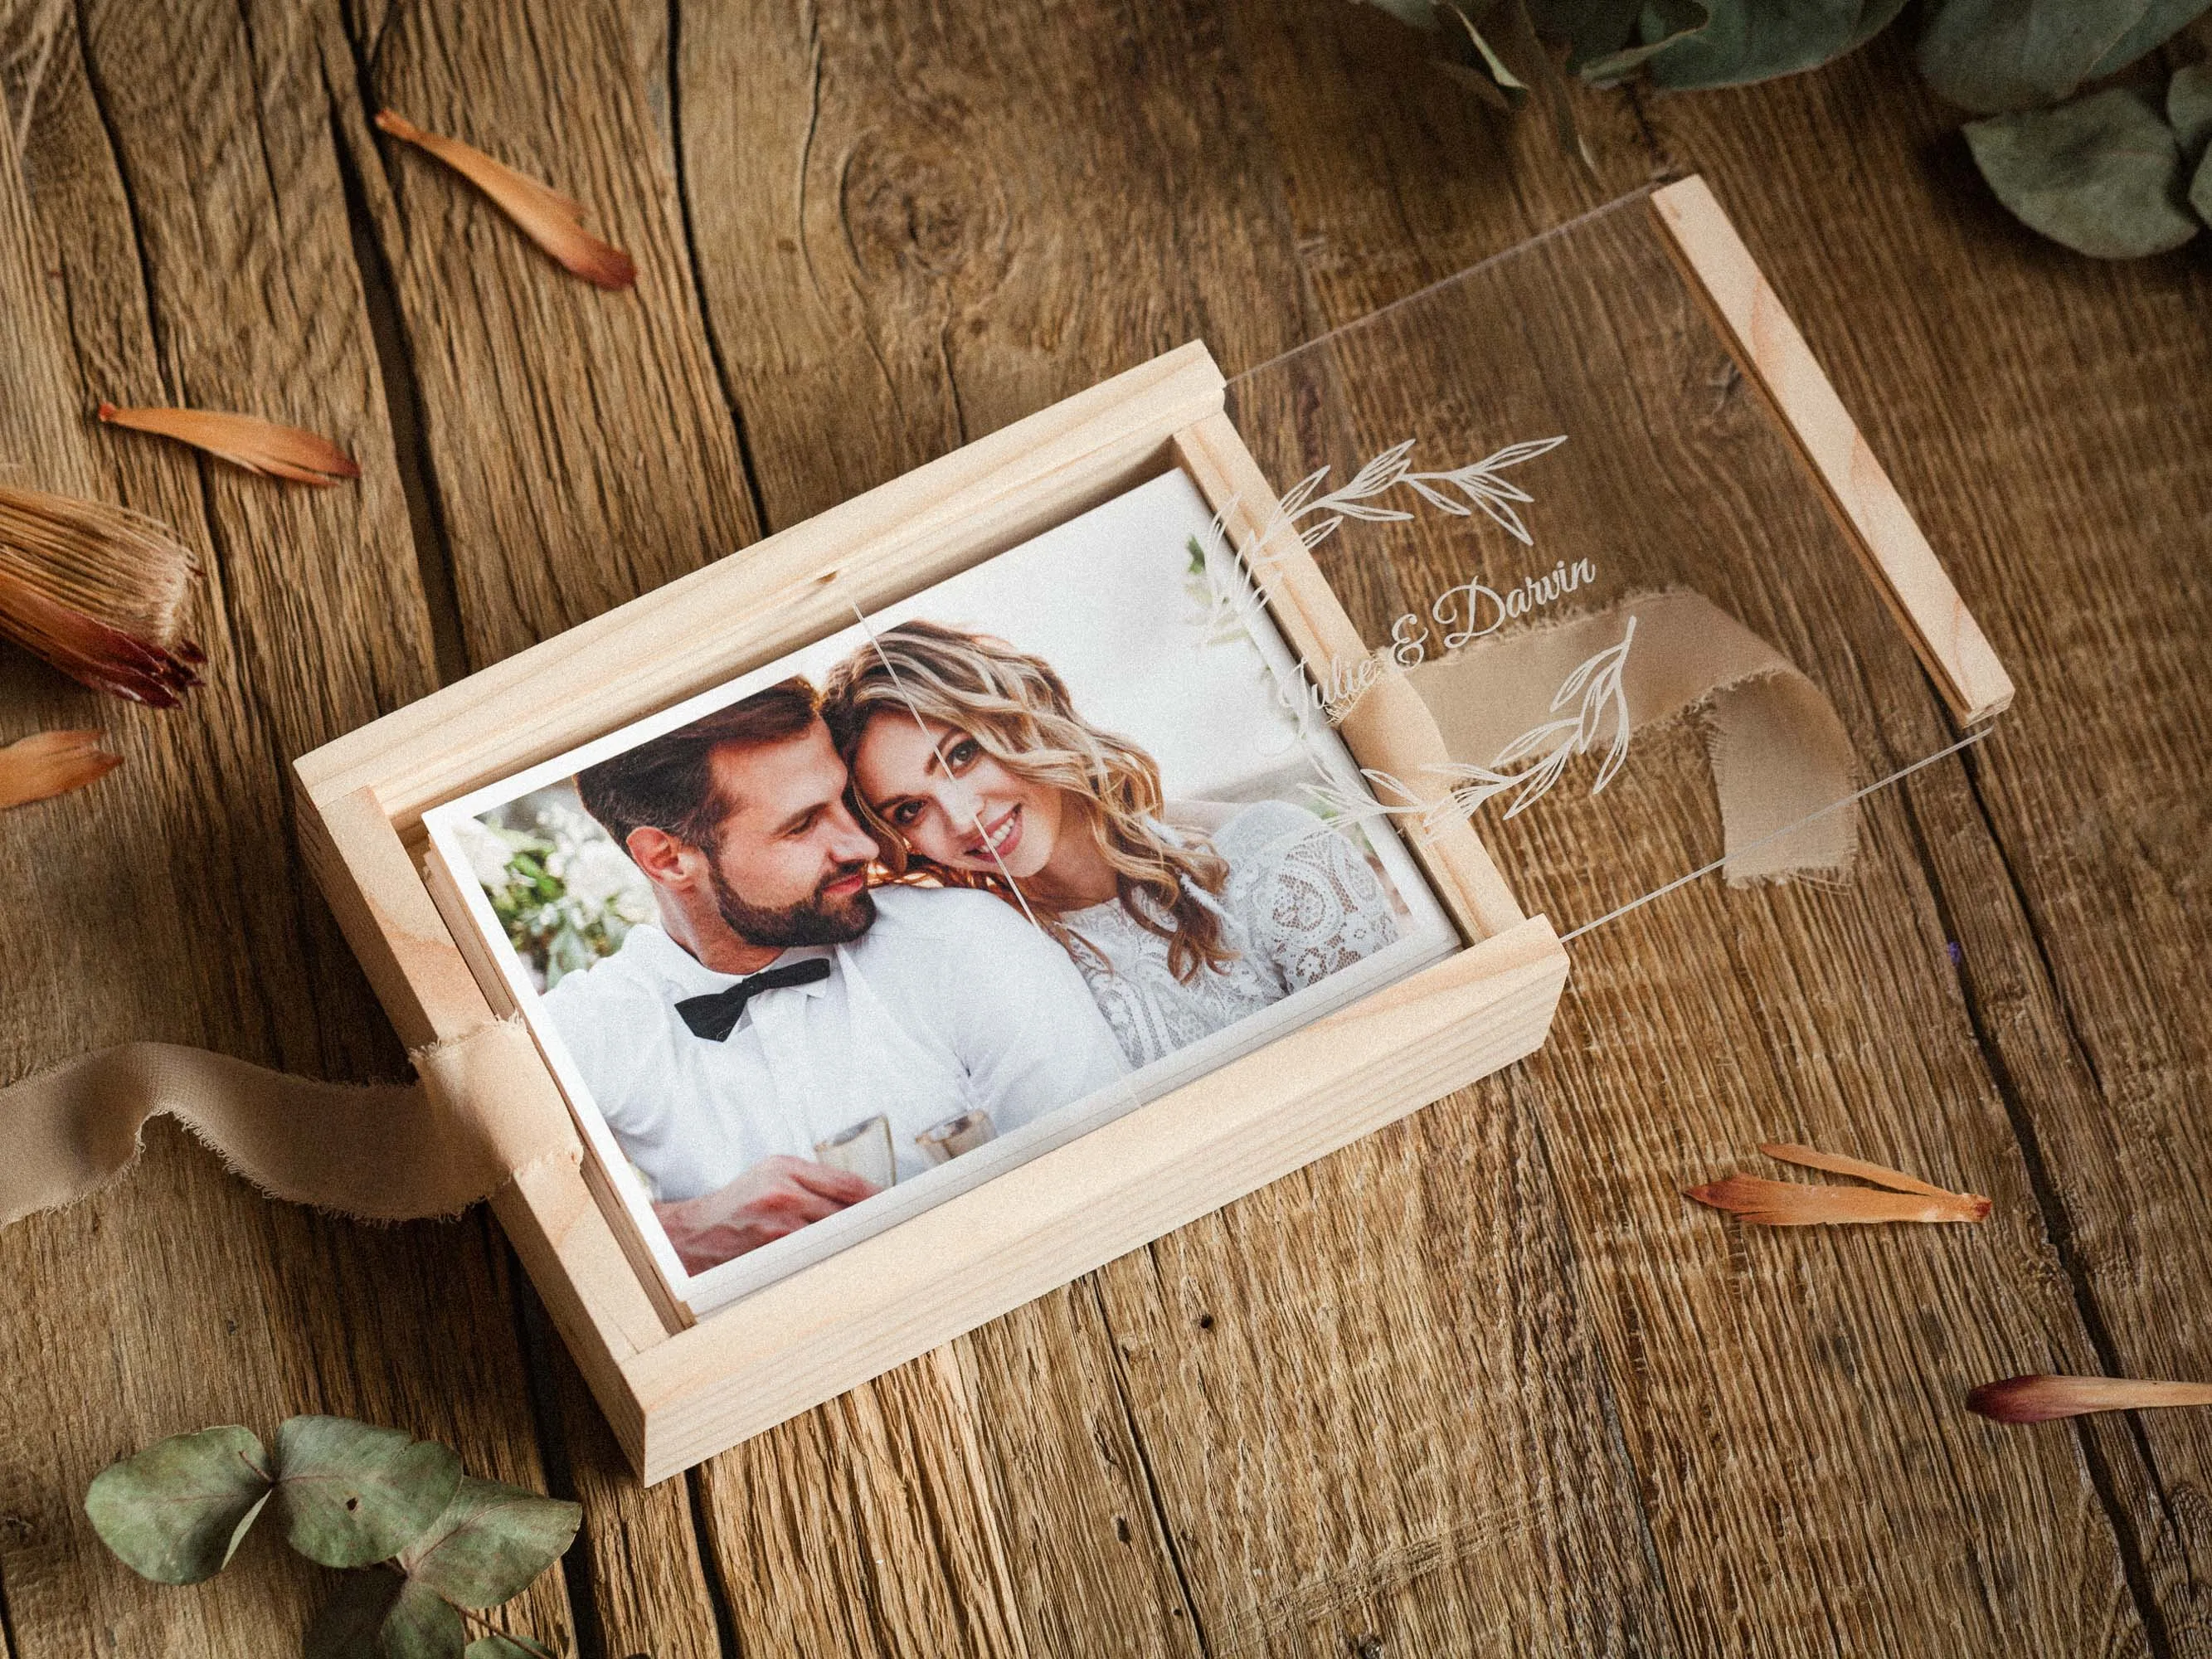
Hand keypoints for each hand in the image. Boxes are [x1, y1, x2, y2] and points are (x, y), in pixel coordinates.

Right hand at [652, 1156, 879, 1271]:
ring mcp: (777, 1228)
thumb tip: (866, 1199)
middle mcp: (783, 1195)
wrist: (691, 1234)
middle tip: (901, 1234)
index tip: (902, 1208)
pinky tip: (848, 1268)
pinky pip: (816, 1261)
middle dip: (875, 1225)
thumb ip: (814, 1182)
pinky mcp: (770, 1256)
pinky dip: (834, 1264)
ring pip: (836, 1239)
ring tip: (880, 1253)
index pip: (849, 1185)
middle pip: (848, 1213)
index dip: (880, 1199)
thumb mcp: (773, 1175)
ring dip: (859, 1246)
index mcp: (786, 1169)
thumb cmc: (738, 1204)